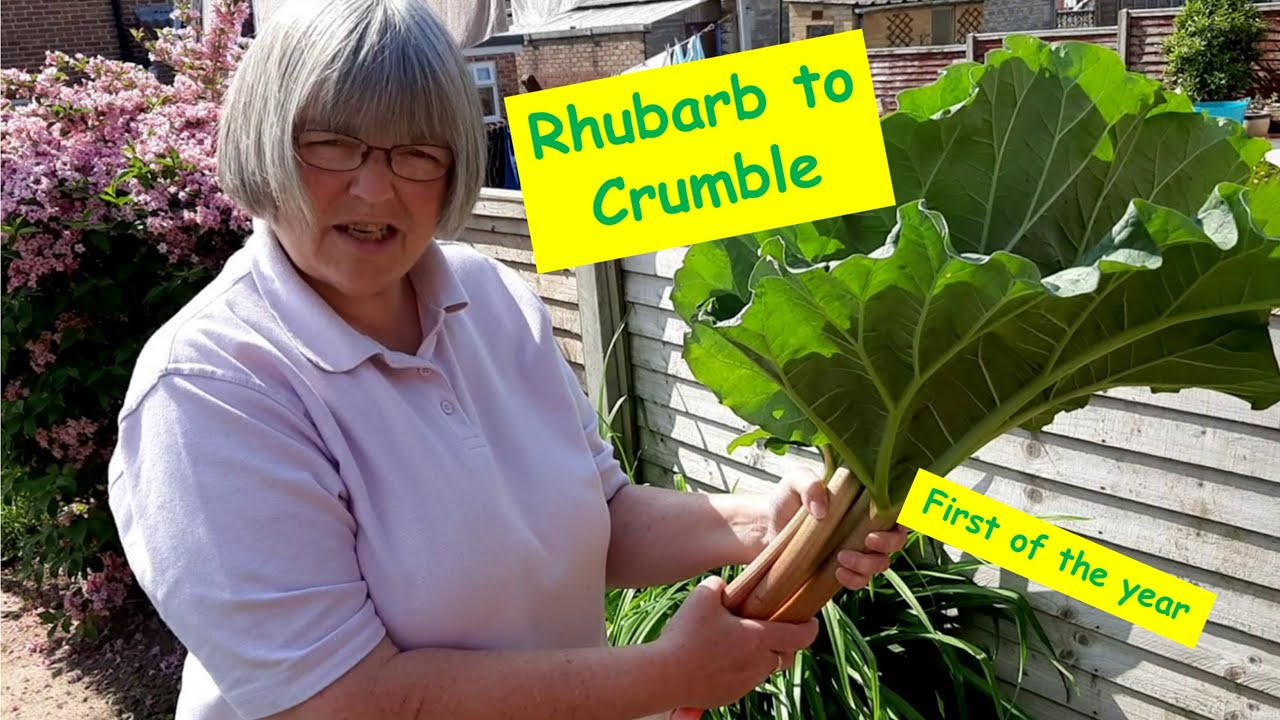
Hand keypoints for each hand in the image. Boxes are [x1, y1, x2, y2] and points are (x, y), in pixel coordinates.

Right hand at [657, 575, 818, 709]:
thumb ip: (718, 586)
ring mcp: (745, 683)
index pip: (801, 636)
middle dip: (785, 645)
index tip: (811, 620)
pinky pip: (743, 682)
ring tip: (737, 644)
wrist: (665, 676)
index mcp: (759, 638)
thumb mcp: (702, 596)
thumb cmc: (686, 634)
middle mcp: (759, 663)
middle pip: (786, 656)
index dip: (811, 627)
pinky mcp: (729, 696)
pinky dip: (739, 671)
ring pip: (764, 670)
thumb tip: (723, 588)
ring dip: (759, 658)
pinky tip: (718, 661)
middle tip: (770, 632)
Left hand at [763, 467, 910, 590]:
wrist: (765, 528)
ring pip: (882, 562)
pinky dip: (856, 580)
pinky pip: (862, 580)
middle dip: (889, 543)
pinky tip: (838, 573)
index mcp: (863, 499)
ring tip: (842, 558)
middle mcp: (865, 525)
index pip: (898, 506)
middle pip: (898, 538)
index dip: (907, 514)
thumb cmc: (785, 499)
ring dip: (869, 564)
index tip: (893, 519)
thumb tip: (823, 509)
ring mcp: (856, 549)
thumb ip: (809, 484)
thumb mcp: (794, 481)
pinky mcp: (843, 569)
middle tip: (868, 541)